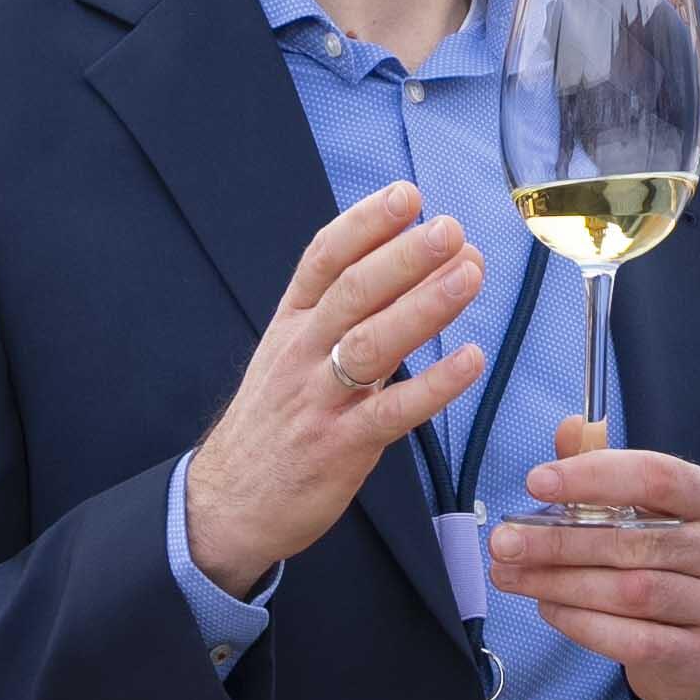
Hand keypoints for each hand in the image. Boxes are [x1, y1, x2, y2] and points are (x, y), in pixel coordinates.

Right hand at [179, 184, 486, 600]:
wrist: (228, 504)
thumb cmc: (274, 423)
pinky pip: (392, 411)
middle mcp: (301, 353)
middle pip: (353, 292)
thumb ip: (338, 315)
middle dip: (404, 256)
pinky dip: (434, 384)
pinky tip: (470, 360)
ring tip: (469, 274)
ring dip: (425, 305)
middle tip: (449, 229)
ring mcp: (318, 399)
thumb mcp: (289, 356)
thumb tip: (402, 266)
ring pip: (373, 343)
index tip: (406, 195)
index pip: (323, 260)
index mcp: (290, 324)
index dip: (365, 224)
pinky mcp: (340, 446)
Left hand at [485, 419, 699, 699]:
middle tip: (504, 542)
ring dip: (561, 584)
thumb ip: (606, 469)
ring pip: (632, 593)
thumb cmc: (661, 565)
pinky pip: (634, 640)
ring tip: (513, 576)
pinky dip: (583, 624)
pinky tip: (548, 609)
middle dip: (560, 541)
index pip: (659, 477)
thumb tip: (571, 427)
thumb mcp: (641, 511)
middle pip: (636, 541)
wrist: (697, 648)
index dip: (596, 476)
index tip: (536, 482)